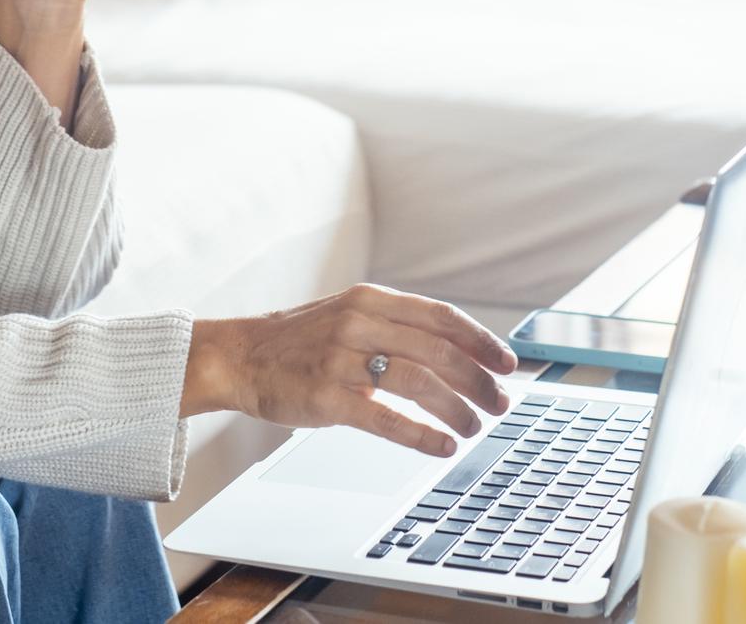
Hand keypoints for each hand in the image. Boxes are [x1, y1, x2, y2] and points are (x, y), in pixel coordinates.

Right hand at [183, 283, 518, 457]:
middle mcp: (359, 323)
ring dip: (456, 409)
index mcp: (370, 299)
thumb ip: (395, 326)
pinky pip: (385, 417)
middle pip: (439, 350)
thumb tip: (455, 351)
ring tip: (473, 427)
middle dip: (478, 380)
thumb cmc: (299, 341)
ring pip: (419, 382)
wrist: (238, 356)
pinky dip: (420, 434)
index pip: (441, 316)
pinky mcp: (327, 396)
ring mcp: (342, 359)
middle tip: (499, 403)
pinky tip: (441, 446)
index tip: (507, 363)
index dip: (481, 340)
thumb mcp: (348, 315)